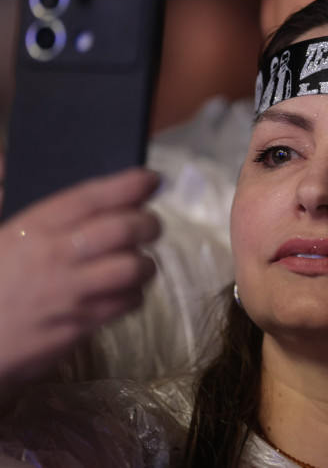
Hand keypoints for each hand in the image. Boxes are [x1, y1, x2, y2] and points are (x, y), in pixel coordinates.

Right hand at [0, 168, 160, 388]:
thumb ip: (5, 197)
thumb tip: (8, 163)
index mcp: (31, 229)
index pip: (89, 199)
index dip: (126, 186)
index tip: (150, 179)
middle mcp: (54, 258)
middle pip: (123, 230)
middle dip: (148, 223)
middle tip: (150, 225)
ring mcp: (69, 295)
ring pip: (132, 268)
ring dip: (144, 262)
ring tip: (137, 260)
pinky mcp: (79, 327)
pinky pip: (125, 304)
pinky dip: (133, 294)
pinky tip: (123, 290)